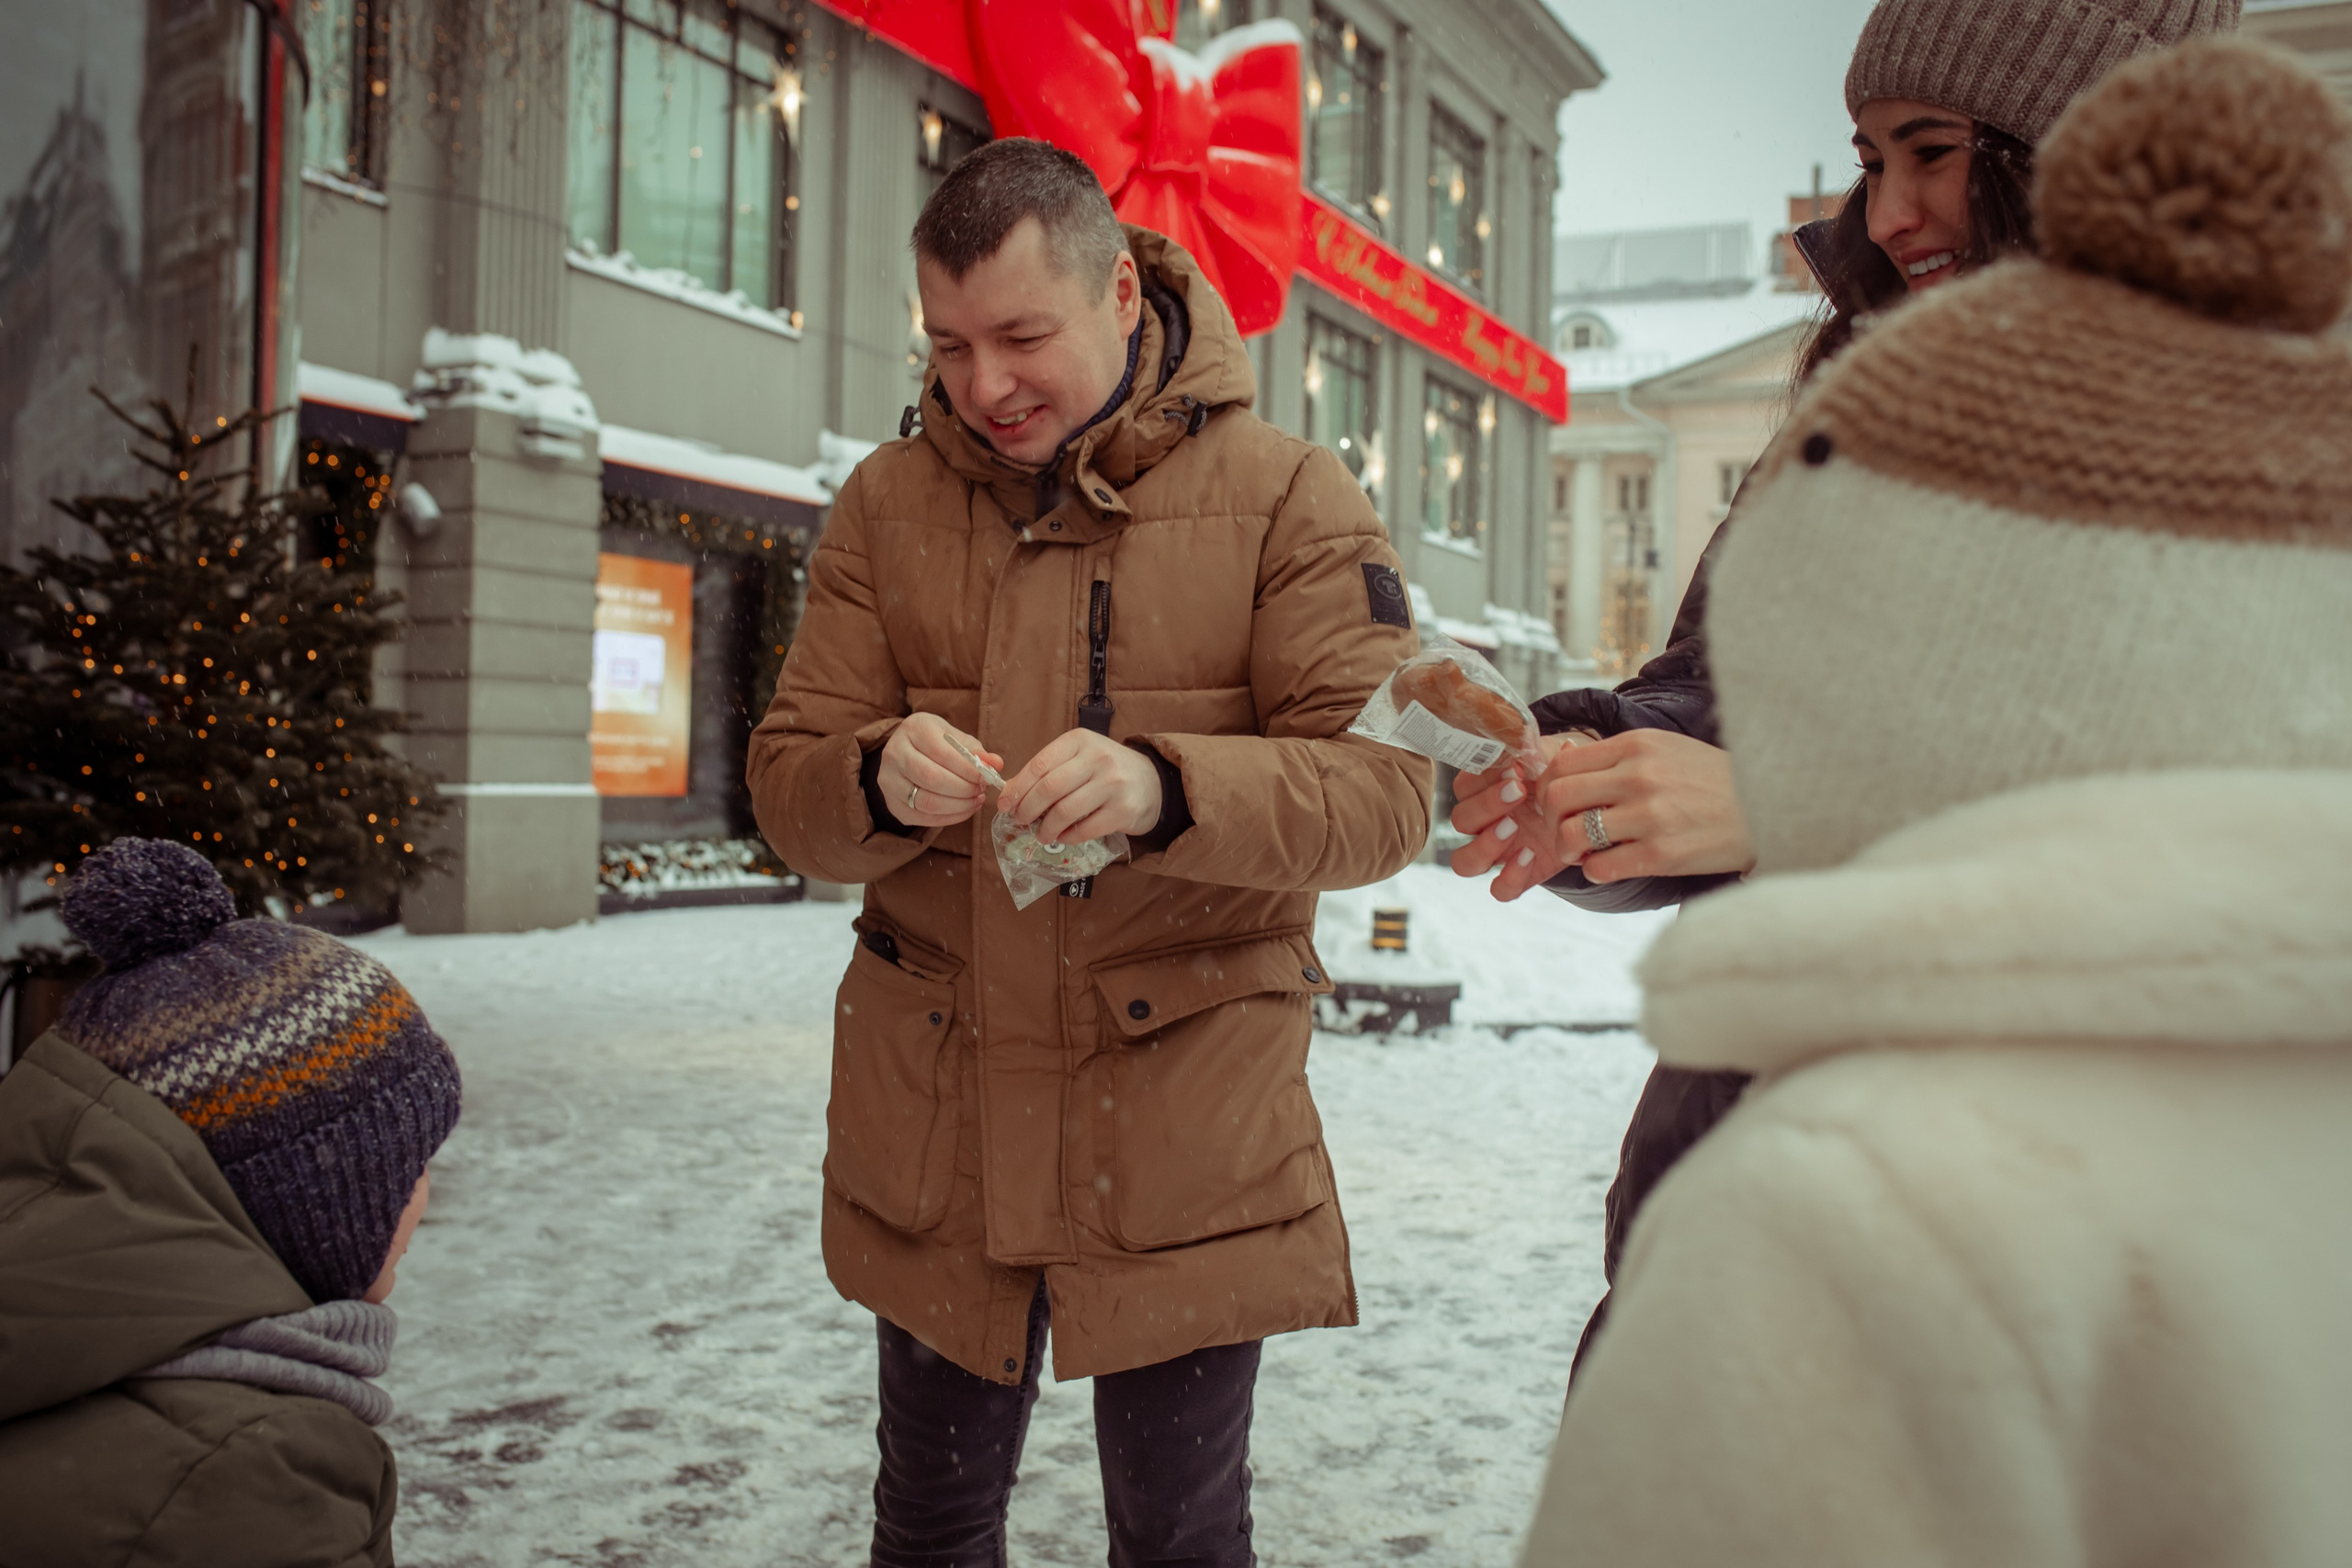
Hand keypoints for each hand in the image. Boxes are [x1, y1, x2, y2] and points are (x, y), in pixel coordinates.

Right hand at [877, 713, 1003, 829]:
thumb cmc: (937, 743)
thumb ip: (976, 752)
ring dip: (958, 806)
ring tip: (975, 800)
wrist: (907, 753)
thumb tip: (995, 765)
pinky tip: (964, 810)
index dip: (966, 769)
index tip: (985, 777)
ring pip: (925, 801)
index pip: (941, 752)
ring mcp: (889, 780)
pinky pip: (923, 817)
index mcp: (913, 729)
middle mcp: (894, 753)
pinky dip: (949, 818)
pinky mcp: (892, 804)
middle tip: (981, 791)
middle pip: (931, 778)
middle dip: (963, 789)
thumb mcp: (957, 739)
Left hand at [999, 729, 1162, 844]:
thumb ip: (1046, 771)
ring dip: (1046, 828)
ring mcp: (1113, 784)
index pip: (1040, 764)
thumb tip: (1009, 793)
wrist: (1152, 782)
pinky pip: (1085, 829)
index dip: (1017, 788)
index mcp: (1080, 740)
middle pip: (1050, 788)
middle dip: (1027, 809)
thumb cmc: (1106, 770)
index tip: (1004, 805)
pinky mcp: (1123, 810)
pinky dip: (1068, 837)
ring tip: (1041, 834)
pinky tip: (1063, 837)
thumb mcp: (1077, 759)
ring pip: (1065, 811)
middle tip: (1020, 821)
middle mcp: (1098, 758)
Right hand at [1450, 733, 1578, 901]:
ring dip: (1484, 845)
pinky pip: (1499, 890)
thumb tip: (1535, 744)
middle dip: (1486, 805)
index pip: (1464, 786)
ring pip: (1464, 862)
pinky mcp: (1520, 876)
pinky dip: (1510, 878)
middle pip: (1460, 820)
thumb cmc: (1559, 778)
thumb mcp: (1549, 759)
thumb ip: (1537, 752)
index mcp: (1484, 791)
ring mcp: (1499, 852)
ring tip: (1513, 828)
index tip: (1513, 767)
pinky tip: (1530, 856)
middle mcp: (1484, 823)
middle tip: (1517, 792)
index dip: (1483, 778)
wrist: (1586, 806)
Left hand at [1533, 729, 1755, 883]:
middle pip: (1558, 797)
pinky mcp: (1662, 854)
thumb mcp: (1668, 749)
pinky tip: (1609, 866)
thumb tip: (1566, 755)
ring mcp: (1650, 816)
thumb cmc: (1716, 781)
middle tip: (1562, 830)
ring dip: (1569, 850)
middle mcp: (1639, 775)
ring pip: (1572, 835)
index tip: (1556, 802)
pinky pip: (1600, 867)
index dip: (1548, 787)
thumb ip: (1619, 754)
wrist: (1771, 807)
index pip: (1562, 763)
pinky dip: (1595, 871)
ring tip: (1584, 852)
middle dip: (1550, 819)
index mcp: (1637, 745)